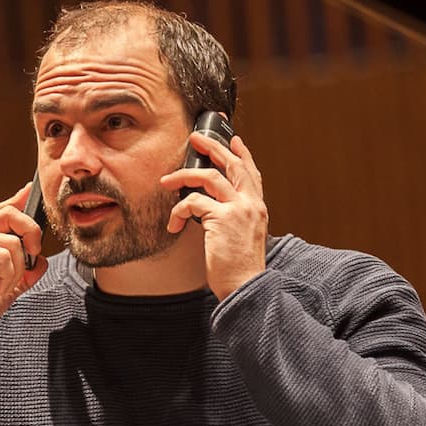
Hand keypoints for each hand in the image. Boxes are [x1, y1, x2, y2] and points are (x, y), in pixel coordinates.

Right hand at [0, 184, 47, 333]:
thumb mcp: (9, 287)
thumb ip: (26, 272)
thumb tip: (42, 260)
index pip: (2, 210)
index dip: (19, 199)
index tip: (31, 189)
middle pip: (10, 213)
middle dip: (32, 232)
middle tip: (34, 256)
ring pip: (12, 241)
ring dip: (19, 269)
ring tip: (7, 286)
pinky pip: (3, 256)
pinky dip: (9, 276)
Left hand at [161, 131, 268, 301]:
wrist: (245, 287)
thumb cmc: (240, 269)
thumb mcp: (243, 237)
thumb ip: (234, 218)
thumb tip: (209, 206)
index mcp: (258, 208)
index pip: (252, 173)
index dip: (243, 154)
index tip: (234, 140)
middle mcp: (252, 204)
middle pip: (232, 164)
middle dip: (212, 147)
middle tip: (196, 138)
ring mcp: (239, 210)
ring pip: (209, 177)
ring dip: (183, 176)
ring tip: (167, 180)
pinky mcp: (222, 219)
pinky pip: (193, 202)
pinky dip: (178, 210)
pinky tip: (173, 224)